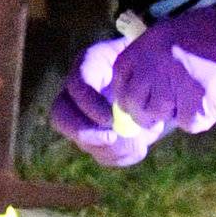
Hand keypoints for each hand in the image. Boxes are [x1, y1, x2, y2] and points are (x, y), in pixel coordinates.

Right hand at [49, 35, 159, 167]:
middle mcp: (77, 92)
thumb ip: (142, 78)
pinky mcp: (97, 136)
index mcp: (89, 64)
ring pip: (82, 141)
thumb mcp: (147, 61)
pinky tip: (139, 147)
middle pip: (60, 116)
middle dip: (83, 133)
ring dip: (109, 149)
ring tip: (138, 144)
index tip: (110, 119)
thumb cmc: (150, 60)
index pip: (77, 85)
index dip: (89, 105)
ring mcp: (84, 117)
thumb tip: (137, 110)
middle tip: (111, 138)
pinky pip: (100, 154)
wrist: (154, 71)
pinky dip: (120, 156)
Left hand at [109, 6, 215, 136]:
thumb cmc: (210, 31)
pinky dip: (200, 118)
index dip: (129, 92)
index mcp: (142, 50)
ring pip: (159, 116)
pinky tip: (212, 101)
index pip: (120, 80)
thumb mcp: (169, 32)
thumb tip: (141, 83)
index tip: (143, 96)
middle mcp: (150, 71)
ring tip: (194, 98)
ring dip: (174, 113)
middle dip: (146, 111)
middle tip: (167, 107)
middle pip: (133, 105)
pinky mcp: (193, 108)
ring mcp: (171, 91)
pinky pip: (188, 123)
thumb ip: (151, 57)